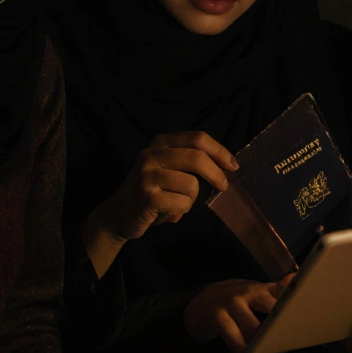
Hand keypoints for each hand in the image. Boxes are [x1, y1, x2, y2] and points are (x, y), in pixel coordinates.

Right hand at [92, 131, 237, 242]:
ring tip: (176, 203)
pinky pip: (182, 203)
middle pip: (197, 157)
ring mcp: (147, 174)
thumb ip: (191, 163)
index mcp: (161, 143)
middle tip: (223, 186)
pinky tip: (167, 213)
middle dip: (216, 174)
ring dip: (191, 199)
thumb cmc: (151, 192)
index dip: (219, 151)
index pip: (197, 138)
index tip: (233, 165)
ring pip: (191, 185)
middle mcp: (152, 154)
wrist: (118, 214)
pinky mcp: (147, 196)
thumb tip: (227, 166)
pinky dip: (181, 211)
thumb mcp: (168, 169)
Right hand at [184, 274, 294, 352]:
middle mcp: (250, 293)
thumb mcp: (259, 293)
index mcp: (263, 289)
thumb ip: (279, 291)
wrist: (202, 300)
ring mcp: (233, 303)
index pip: (285, 290)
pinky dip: (239, 346)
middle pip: (272, 309)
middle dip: (281, 325)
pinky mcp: (218, 316)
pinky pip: (232, 334)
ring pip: (253, 327)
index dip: (296, 300)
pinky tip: (242, 351)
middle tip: (288, 337)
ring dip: (260, 341)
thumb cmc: (238, 300)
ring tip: (265, 350)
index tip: (306, 311)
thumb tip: (298, 279)